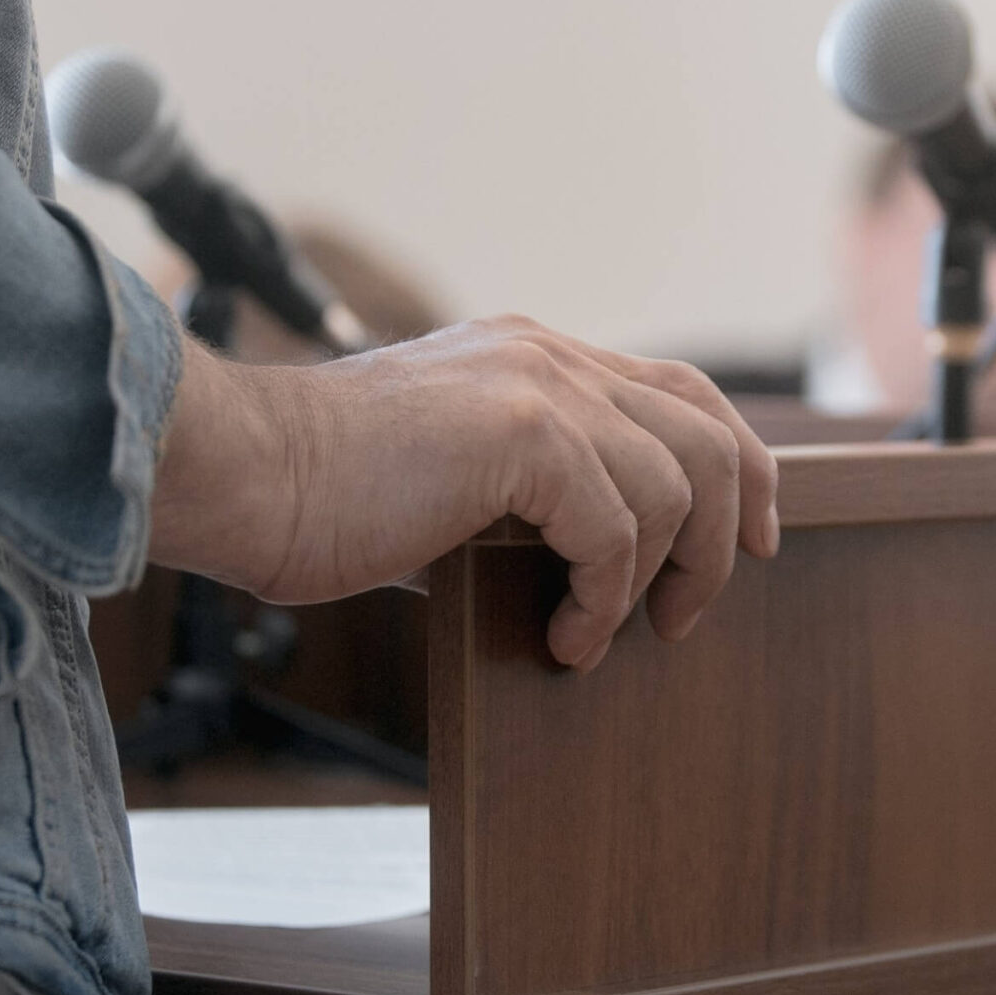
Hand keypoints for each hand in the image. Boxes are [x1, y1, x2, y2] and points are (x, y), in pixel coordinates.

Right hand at [149, 316, 779, 668]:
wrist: (242, 473)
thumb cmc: (319, 497)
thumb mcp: (443, 480)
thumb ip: (519, 494)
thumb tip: (586, 561)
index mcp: (533, 357)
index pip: (680, 392)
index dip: (737, 461)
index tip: (753, 537)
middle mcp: (549, 356)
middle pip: (708, 430)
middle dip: (730, 529)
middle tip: (694, 610)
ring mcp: (541, 386)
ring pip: (679, 485)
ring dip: (657, 579)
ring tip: (599, 634)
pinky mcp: (525, 435)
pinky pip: (619, 529)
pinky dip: (606, 599)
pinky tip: (567, 638)